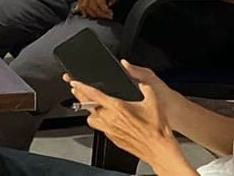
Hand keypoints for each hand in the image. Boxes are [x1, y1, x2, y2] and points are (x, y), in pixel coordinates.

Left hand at [67, 65, 185, 169]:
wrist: (159, 150)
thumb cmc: (157, 129)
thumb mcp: (154, 102)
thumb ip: (145, 88)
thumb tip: (142, 83)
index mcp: (118, 107)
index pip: (93, 94)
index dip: (82, 87)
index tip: (74, 83)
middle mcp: (110, 119)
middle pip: (88, 106)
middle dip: (81, 97)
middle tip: (77, 91)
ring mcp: (110, 130)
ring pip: (92, 119)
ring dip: (90, 112)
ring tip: (91, 106)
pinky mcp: (112, 139)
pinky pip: (101, 128)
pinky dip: (100, 122)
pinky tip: (106, 120)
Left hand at [75, 0, 127, 19]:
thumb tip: (106, 7)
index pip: (80, 0)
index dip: (82, 9)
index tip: (88, 16)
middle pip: (85, 6)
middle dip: (93, 14)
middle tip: (102, 18)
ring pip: (92, 7)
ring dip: (101, 14)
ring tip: (108, 16)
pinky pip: (100, 4)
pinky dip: (104, 11)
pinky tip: (109, 12)